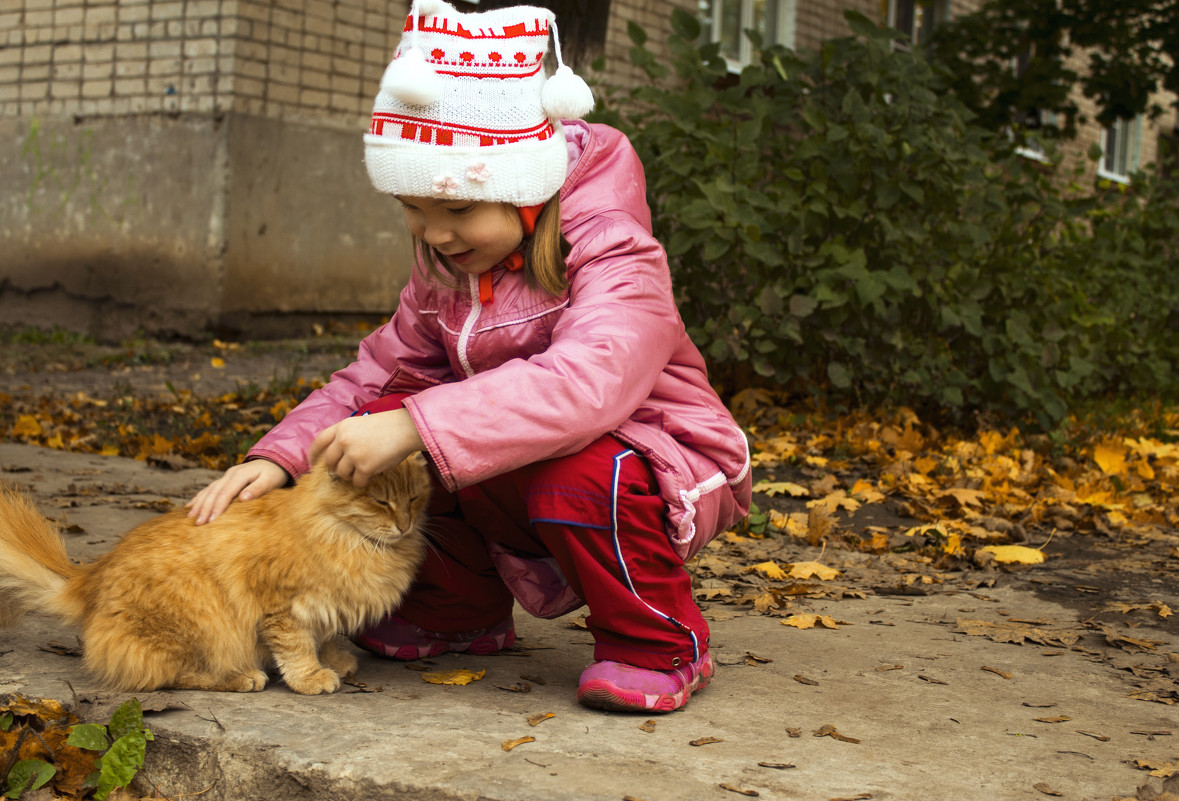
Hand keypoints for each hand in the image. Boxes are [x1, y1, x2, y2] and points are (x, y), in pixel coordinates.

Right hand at [186, 459, 289, 524]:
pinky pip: (209, 489)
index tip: (211, 521)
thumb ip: (258, 489)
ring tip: (191, 518)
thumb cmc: (274, 474)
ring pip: (209, 490)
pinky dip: (199, 498)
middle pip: (214, 492)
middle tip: (198, 524)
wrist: (274, 461)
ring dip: (199, 504)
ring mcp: (226, 476)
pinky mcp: (225, 479)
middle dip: (205, 508)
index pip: (226, 493)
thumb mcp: (270, 481)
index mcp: (240, 475)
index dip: (218, 507)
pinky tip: (190, 506)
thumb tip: (243, 499)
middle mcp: (230, 474)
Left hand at [310, 409, 425, 486]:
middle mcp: (344, 440)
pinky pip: (357, 481)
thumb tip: (336, 454)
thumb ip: (346, 435)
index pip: (319, 442)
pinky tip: (372, 474)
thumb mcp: (361, 423)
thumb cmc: (387, 426)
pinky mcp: (364, 467)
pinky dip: (363, 481)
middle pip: (329, 462)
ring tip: (363, 469)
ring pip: (342, 474)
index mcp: (342, 427)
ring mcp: (353, 455)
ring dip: (351, 475)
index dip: (313, 455)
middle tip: (345, 470)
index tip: (313, 463)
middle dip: (335, 468)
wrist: (405, 429)